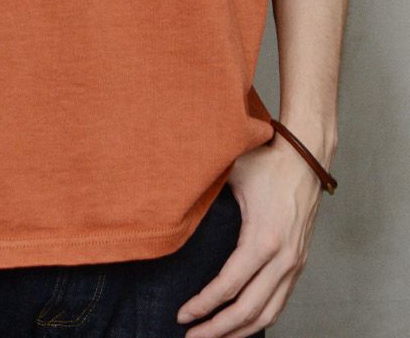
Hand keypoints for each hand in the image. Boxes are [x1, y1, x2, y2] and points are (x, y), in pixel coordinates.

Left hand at [176, 134, 328, 336]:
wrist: (306, 157)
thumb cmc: (266, 163)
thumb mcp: (230, 174)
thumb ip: (203, 193)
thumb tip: (170, 205)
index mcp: (262, 239)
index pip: (228, 286)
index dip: (203, 305)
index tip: (182, 315)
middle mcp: (282, 258)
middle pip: (248, 310)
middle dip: (218, 329)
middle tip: (192, 337)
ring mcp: (294, 263)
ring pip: (268, 313)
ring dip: (240, 331)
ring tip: (213, 337)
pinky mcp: (299, 262)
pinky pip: (280, 301)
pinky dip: (260, 318)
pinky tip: (241, 323)